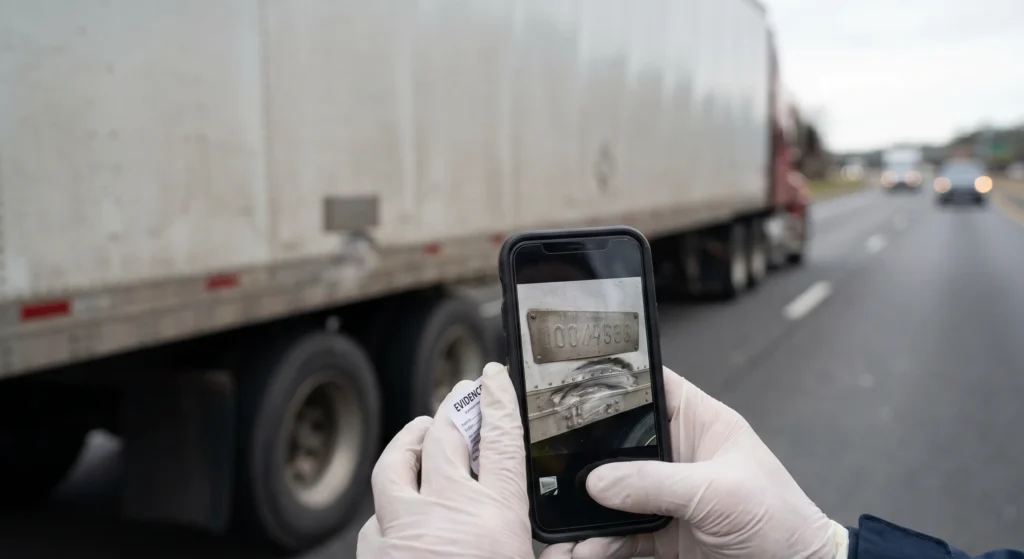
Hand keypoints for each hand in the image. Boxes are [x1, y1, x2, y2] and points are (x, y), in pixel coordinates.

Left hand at [357, 363, 532, 558]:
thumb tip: (569, 552)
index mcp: (495, 519)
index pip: (499, 440)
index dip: (497, 401)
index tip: (493, 378)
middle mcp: (447, 514)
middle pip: (444, 437)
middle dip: (452, 406)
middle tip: (461, 392)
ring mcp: (403, 530)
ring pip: (395, 463)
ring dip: (408, 440)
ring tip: (419, 430)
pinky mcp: (372, 550)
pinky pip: (375, 515)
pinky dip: (388, 505)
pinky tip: (396, 507)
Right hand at [542, 367, 846, 558]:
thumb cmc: (783, 522)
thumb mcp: (721, 493)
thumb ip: (658, 483)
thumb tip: (599, 480)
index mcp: (698, 423)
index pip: (647, 386)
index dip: (611, 382)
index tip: (568, 386)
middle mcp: (675, 456)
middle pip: (615, 445)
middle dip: (581, 460)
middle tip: (548, 469)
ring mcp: (664, 498)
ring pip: (608, 496)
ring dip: (582, 513)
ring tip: (561, 527)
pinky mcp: (658, 536)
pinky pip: (616, 536)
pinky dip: (597, 544)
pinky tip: (584, 550)